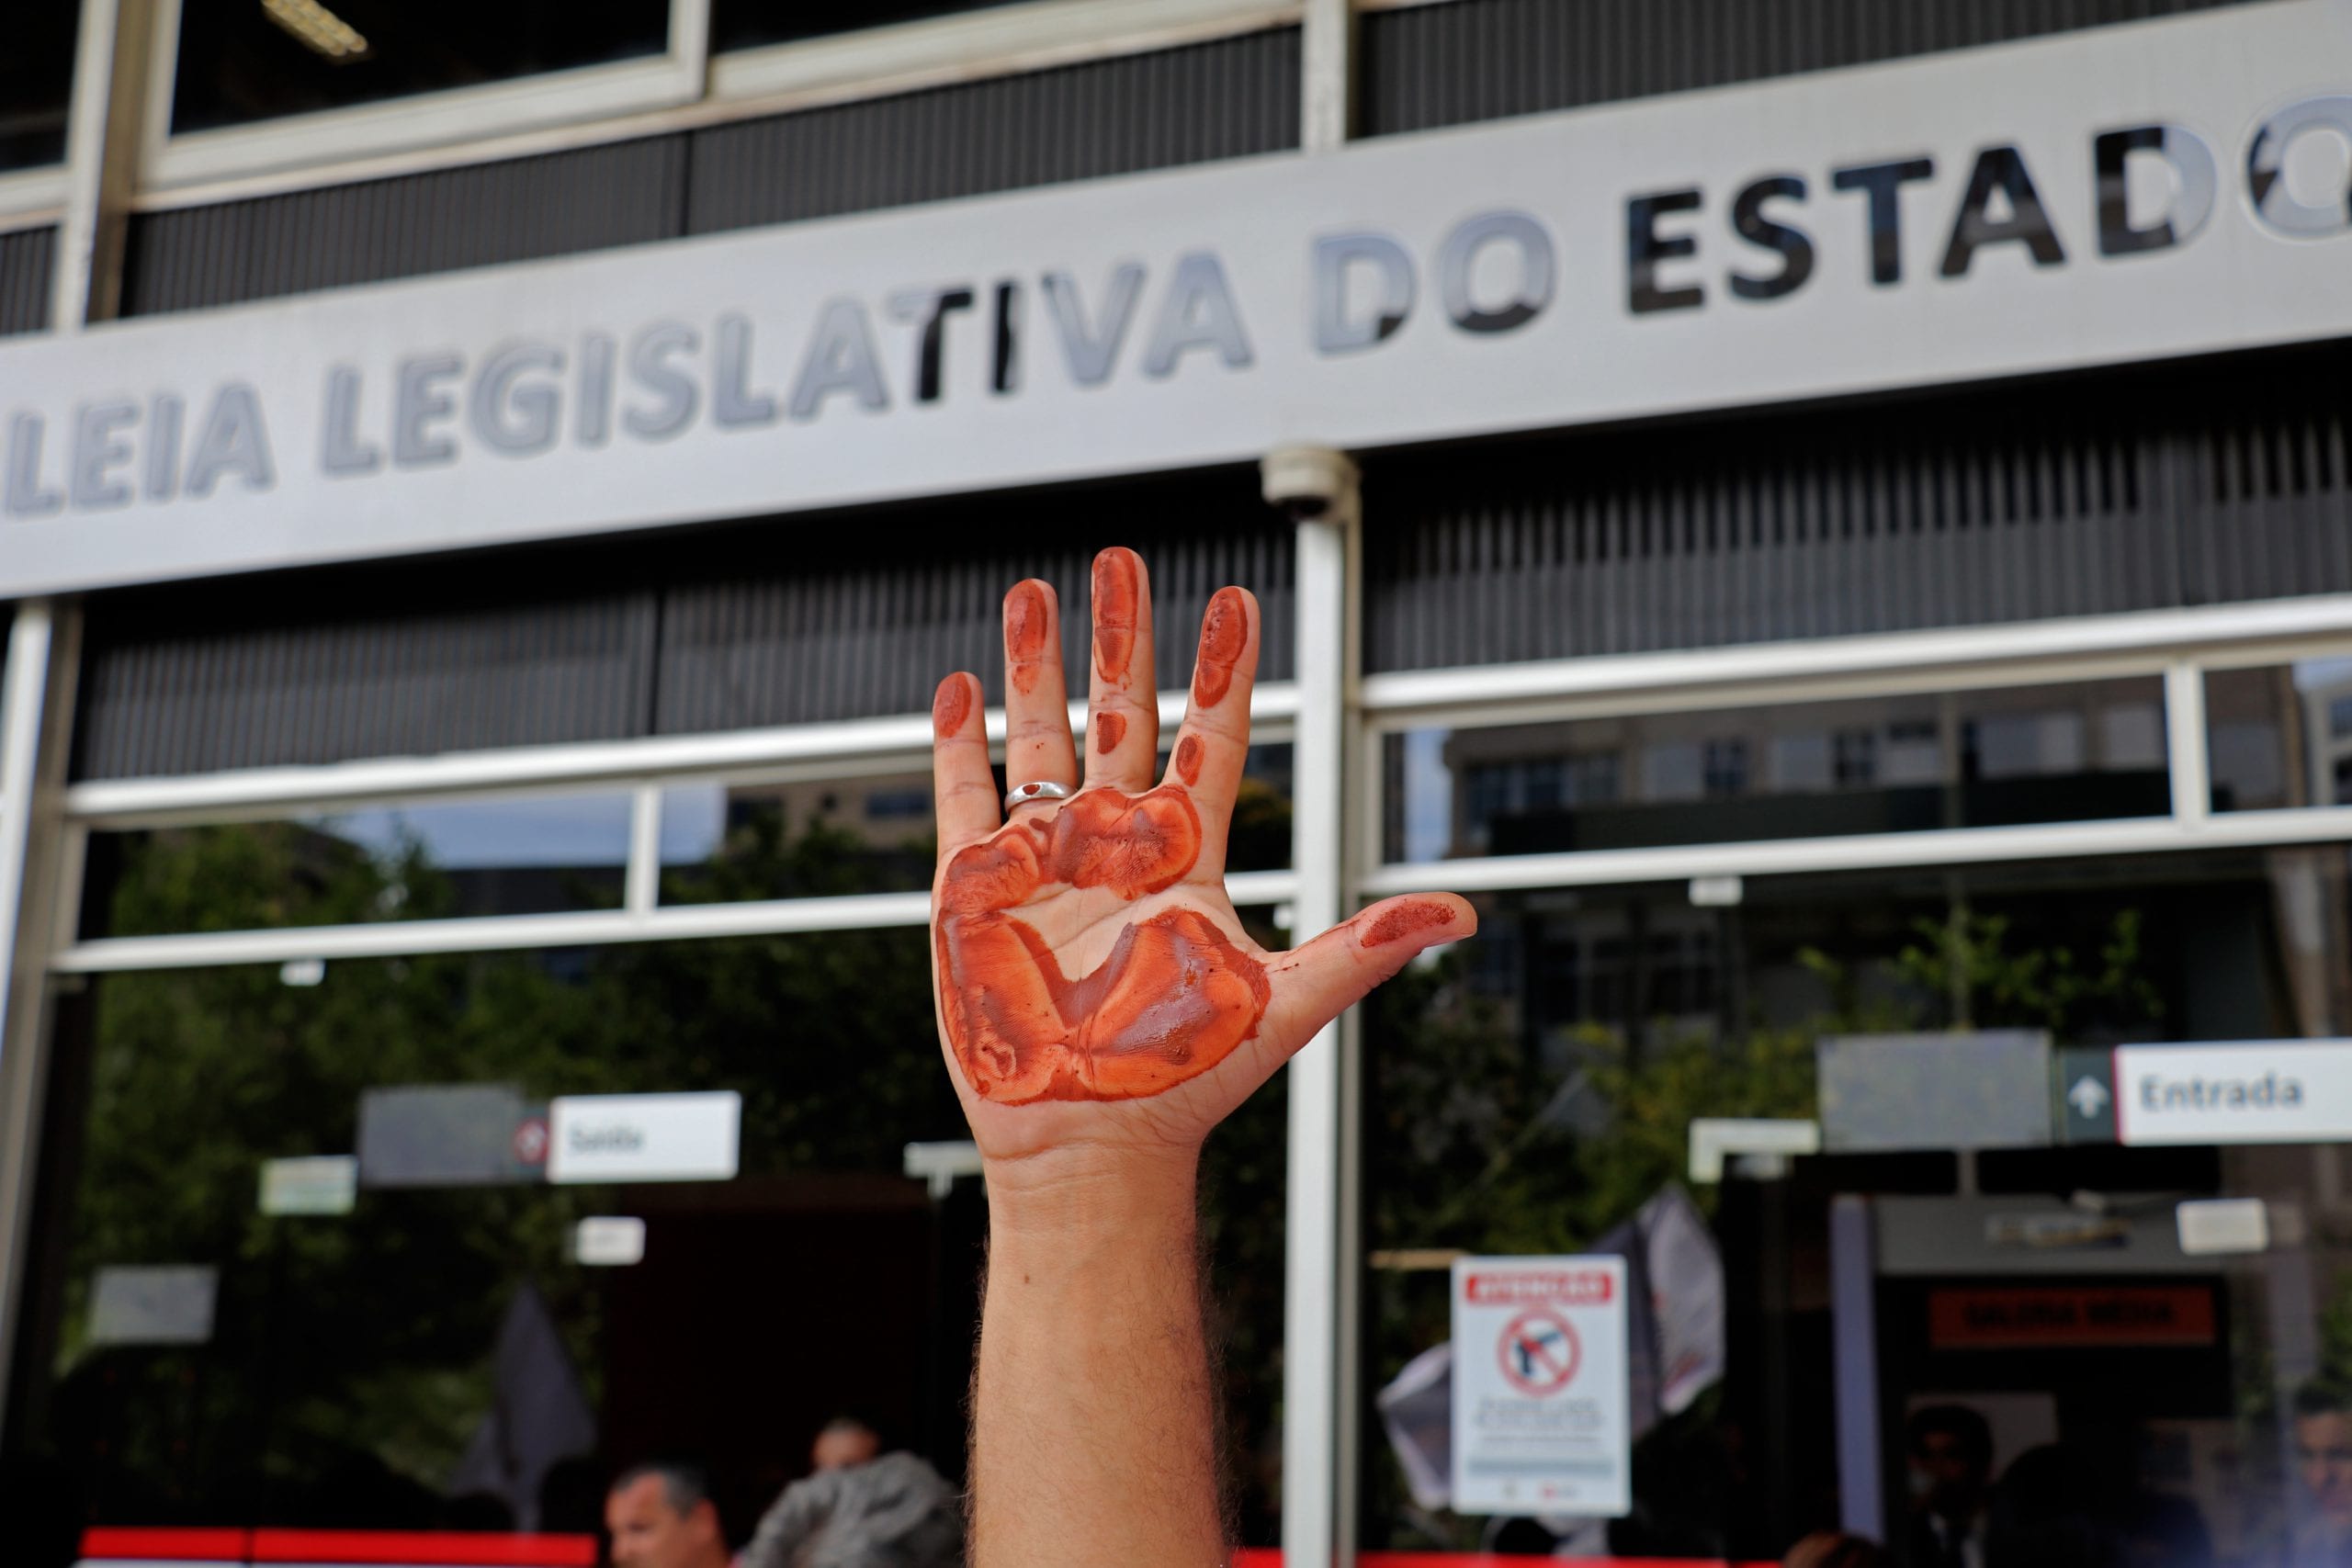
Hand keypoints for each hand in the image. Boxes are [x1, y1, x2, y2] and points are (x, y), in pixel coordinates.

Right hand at [928, 546, 1474, 1173]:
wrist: (1088, 1142)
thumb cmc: (1181, 1081)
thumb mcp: (1282, 1003)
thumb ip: (1365, 947)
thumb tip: (1463, 911)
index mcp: (1185, 858)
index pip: (1211, 741)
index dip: (1222, 672)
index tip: (1234, 600)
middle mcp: (1115, 847)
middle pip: (1119, 716)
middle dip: (1120, 635)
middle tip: (1120, 559)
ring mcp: (1044, 863)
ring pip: (1040, 738)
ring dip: (1035, 667)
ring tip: (1032, 590)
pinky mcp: (975, 892)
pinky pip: (966, 802)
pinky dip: (959, 747)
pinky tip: (960, 692)